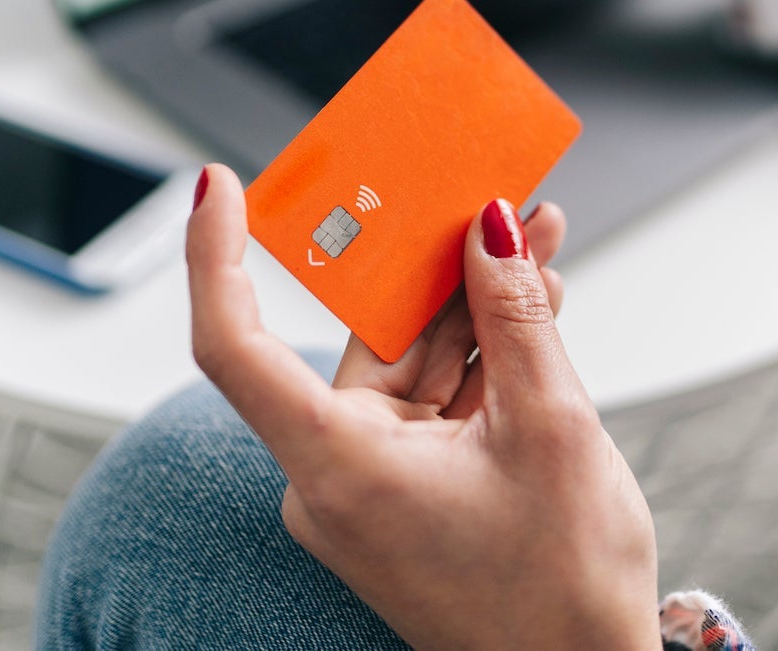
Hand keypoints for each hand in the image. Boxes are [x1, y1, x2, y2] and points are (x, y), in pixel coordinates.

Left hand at [186, 165, 659, 650]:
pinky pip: (430, 402)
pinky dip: (479, 358)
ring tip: (538, 243)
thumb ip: (515, 316)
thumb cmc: (562, 590)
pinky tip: (531, 306)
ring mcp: (371, 487)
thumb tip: (493, 227)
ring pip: (409, 365)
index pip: (234, 347)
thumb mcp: (551, 427)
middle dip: (438, 267)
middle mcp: (336, 477)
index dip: (215, 257)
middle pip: (364, 340)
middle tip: (492, 200)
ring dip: (475, 308)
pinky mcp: (406, 493)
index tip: (218, 187)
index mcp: (339, 470)